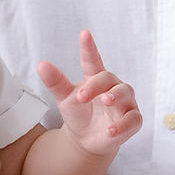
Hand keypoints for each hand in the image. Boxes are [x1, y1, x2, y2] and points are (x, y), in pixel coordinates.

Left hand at [36, 30, 141, 157]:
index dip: (89, 48)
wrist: (85, 141)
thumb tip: (41, 64)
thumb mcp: (64, 98)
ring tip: (106, 101)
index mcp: (95, 78)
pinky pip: (133, 119)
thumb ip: (55, 82)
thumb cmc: (79, 114)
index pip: (92, 60)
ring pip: (125, 93)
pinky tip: (110, 130)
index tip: (84, 34)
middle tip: (81, 96)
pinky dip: (123, 125)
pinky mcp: (132, 121)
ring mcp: (124, 103)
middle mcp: (112, 87)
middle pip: (108, 78)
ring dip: (116, 96)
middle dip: (96, 86)